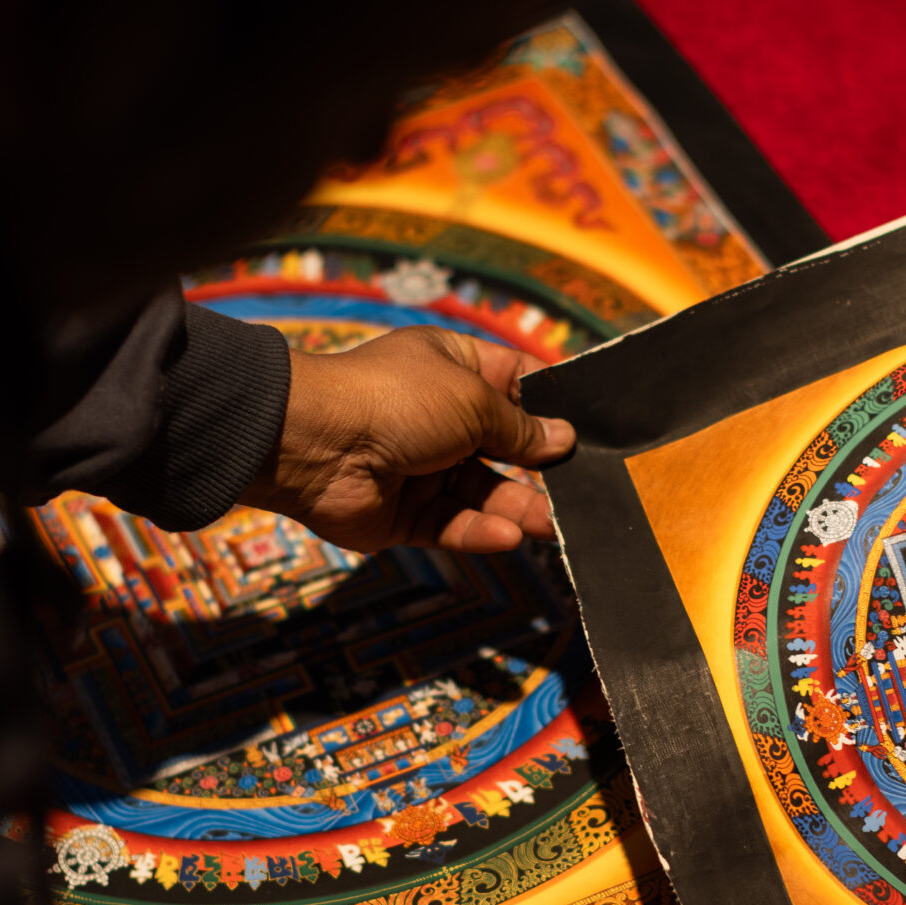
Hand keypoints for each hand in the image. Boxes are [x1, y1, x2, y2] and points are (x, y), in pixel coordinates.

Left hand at [240, 327, 576, 553]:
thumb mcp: (473, 401)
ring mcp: (422, 467)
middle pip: (503, 447)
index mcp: (452, 368)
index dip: (549, 403)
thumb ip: (521, 428)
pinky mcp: (406, 514)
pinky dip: (479, 531)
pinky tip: (508, 536)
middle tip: (579, 490)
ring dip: (516, 508)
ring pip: (482, 493)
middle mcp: (439, 416)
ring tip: (550, 525)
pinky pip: (452, 524)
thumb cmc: (396, 399)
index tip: (589, 425)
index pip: (513, 381)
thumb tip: (565, 439)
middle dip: (539, 468)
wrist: (316, 444)